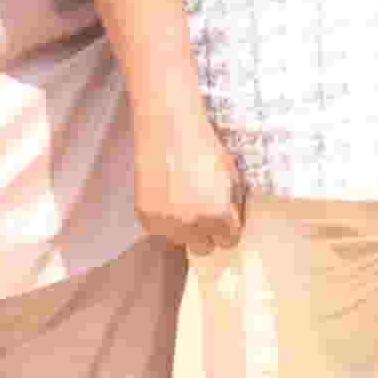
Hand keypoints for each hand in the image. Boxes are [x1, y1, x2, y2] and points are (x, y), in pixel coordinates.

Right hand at [134, 104, 242, 259]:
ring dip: (185, 229)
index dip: (228, 229)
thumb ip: (232, 206)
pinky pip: (160, 230)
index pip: (228, 241)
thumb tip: (231, 224)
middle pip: (204, 249)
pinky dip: (165, 220)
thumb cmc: (205, 148)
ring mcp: (165, 222)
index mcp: (217, 215)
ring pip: (180, 241)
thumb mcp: (231, 176)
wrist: (168, 129)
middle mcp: (191, 224)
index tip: (224, 220)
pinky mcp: (144, 217)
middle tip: (204, 213)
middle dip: (207, 234)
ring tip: (183, 201)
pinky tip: (167, 197)